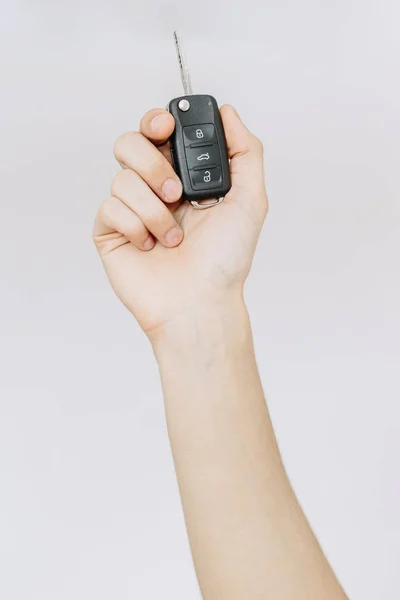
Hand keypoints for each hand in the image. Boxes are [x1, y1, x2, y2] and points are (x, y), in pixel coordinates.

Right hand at [93, 105, 267, 336]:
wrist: (200, 303)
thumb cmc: (226, 261)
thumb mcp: (250, 201)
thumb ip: (245, 152)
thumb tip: (228, 113)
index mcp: (184, 178)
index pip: (159, 133)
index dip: (157, 122)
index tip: (166, 128)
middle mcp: (155, 190)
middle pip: (130, 143)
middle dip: (153, 163)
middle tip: (175, 192)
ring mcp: (131, 211)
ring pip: (122, 178)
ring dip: (154, 209)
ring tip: (174, 236)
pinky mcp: (111, 233)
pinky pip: (109, 207)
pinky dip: (136, 226)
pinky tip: (151, 247)